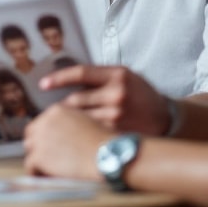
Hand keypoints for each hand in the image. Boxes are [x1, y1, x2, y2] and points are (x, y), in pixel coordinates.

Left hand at [23, 104, 109, 178]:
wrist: (109, 155)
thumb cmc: (104, 142)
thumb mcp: (86, 121)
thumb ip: (69, 123)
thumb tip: (61, 135)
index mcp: (57, 111)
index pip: (41, 122)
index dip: (45, 136)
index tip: (50, 146)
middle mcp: (45, 121)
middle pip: (31, 135)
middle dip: (38, 146)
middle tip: (47, 159)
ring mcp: (40, 139)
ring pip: (29, 150)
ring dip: (37, 159)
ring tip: (48, 169)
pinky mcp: (39, 156)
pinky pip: (30, 166)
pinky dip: (36, 173)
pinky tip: (46, 176)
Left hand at [41, 65, 170, 134]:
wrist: (165, 118)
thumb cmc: (139, 94)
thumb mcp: (123, 76)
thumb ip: (99, 77)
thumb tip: (66, 79)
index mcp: (117, 75)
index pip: (81, 73)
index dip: (58, 78)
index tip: (43, 84)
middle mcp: (116, 94)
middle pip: (76, 99)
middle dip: (60, 105)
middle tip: (49, 110)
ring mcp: (117, 115)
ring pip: (80, 117)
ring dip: (68, 121)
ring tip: (60, 123)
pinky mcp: (117, 132)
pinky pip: (90, 131)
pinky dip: (80, 131)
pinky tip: (75, 133)